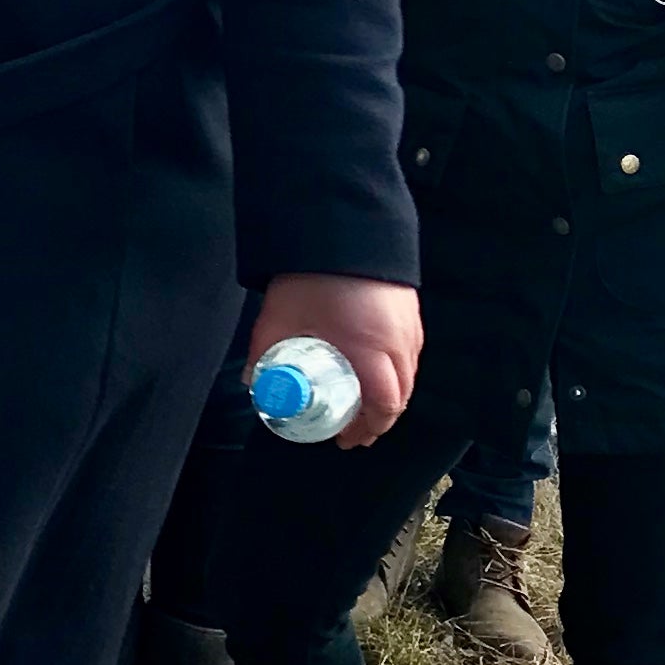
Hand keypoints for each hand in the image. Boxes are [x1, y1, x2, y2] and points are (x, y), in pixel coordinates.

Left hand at [250, 276, 420, 447]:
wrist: (340, 226)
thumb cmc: (310, 275)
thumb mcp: (280, 318)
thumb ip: (266, 352)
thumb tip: (254, 384)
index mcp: (369, 349)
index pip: (384, 404)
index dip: (370, 427)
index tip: (349, 439)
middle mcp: (397, 341)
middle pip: (400, 393)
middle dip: (379, 417)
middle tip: (355, 429)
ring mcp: (408, 324)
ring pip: (408, 372)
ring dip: (389, 393)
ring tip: (364, 404)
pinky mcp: (410, 309)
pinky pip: (409, 351)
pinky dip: (396, 369)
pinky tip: (375, 369)